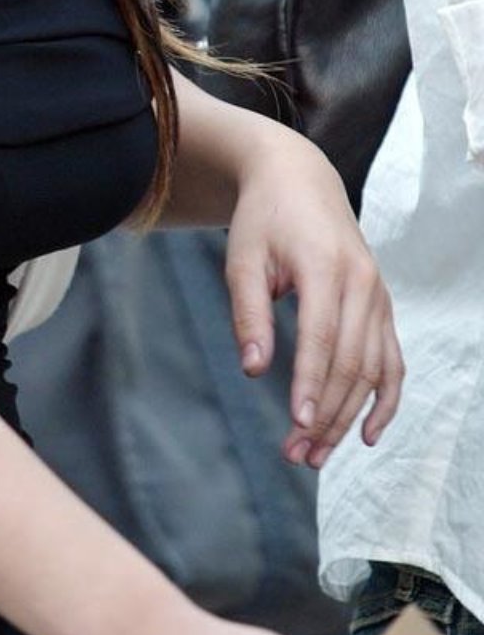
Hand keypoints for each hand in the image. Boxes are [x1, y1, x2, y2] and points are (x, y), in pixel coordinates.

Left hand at [225, 126, 402, 467]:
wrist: (300, 179)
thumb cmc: (264, 219)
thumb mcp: (243, 258)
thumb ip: (248, 313)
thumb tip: (254, 370)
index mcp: (325, 267)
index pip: (323, 337)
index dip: (311, 383)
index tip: (297, 424)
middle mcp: (362, 283)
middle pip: (351, 362)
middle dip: (326, 413)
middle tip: (298, 454)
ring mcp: (378, 295)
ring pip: (373, 368)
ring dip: (348, 415)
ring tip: (317, 453)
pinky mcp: (381, 305)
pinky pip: (392, 360)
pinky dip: (385, 399)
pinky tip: (367, 434)